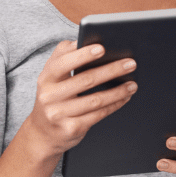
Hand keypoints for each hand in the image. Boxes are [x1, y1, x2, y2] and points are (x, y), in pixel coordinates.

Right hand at [14, 41, 138, 160]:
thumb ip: (65, 58)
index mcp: (46, 77)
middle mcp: (49, 95)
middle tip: (130, 63)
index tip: (102, 48)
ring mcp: (59, 114)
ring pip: (95, 100)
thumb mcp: (52, 78)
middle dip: (111, 70)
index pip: (63, 62)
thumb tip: (91, 43)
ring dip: (118, 91)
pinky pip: (98, 115)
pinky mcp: (71, 128)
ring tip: (132, 84)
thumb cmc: (54, 97)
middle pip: (85, 80)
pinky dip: (114, 105)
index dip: (83, 54)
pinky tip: (124, 98)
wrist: (42, 133)